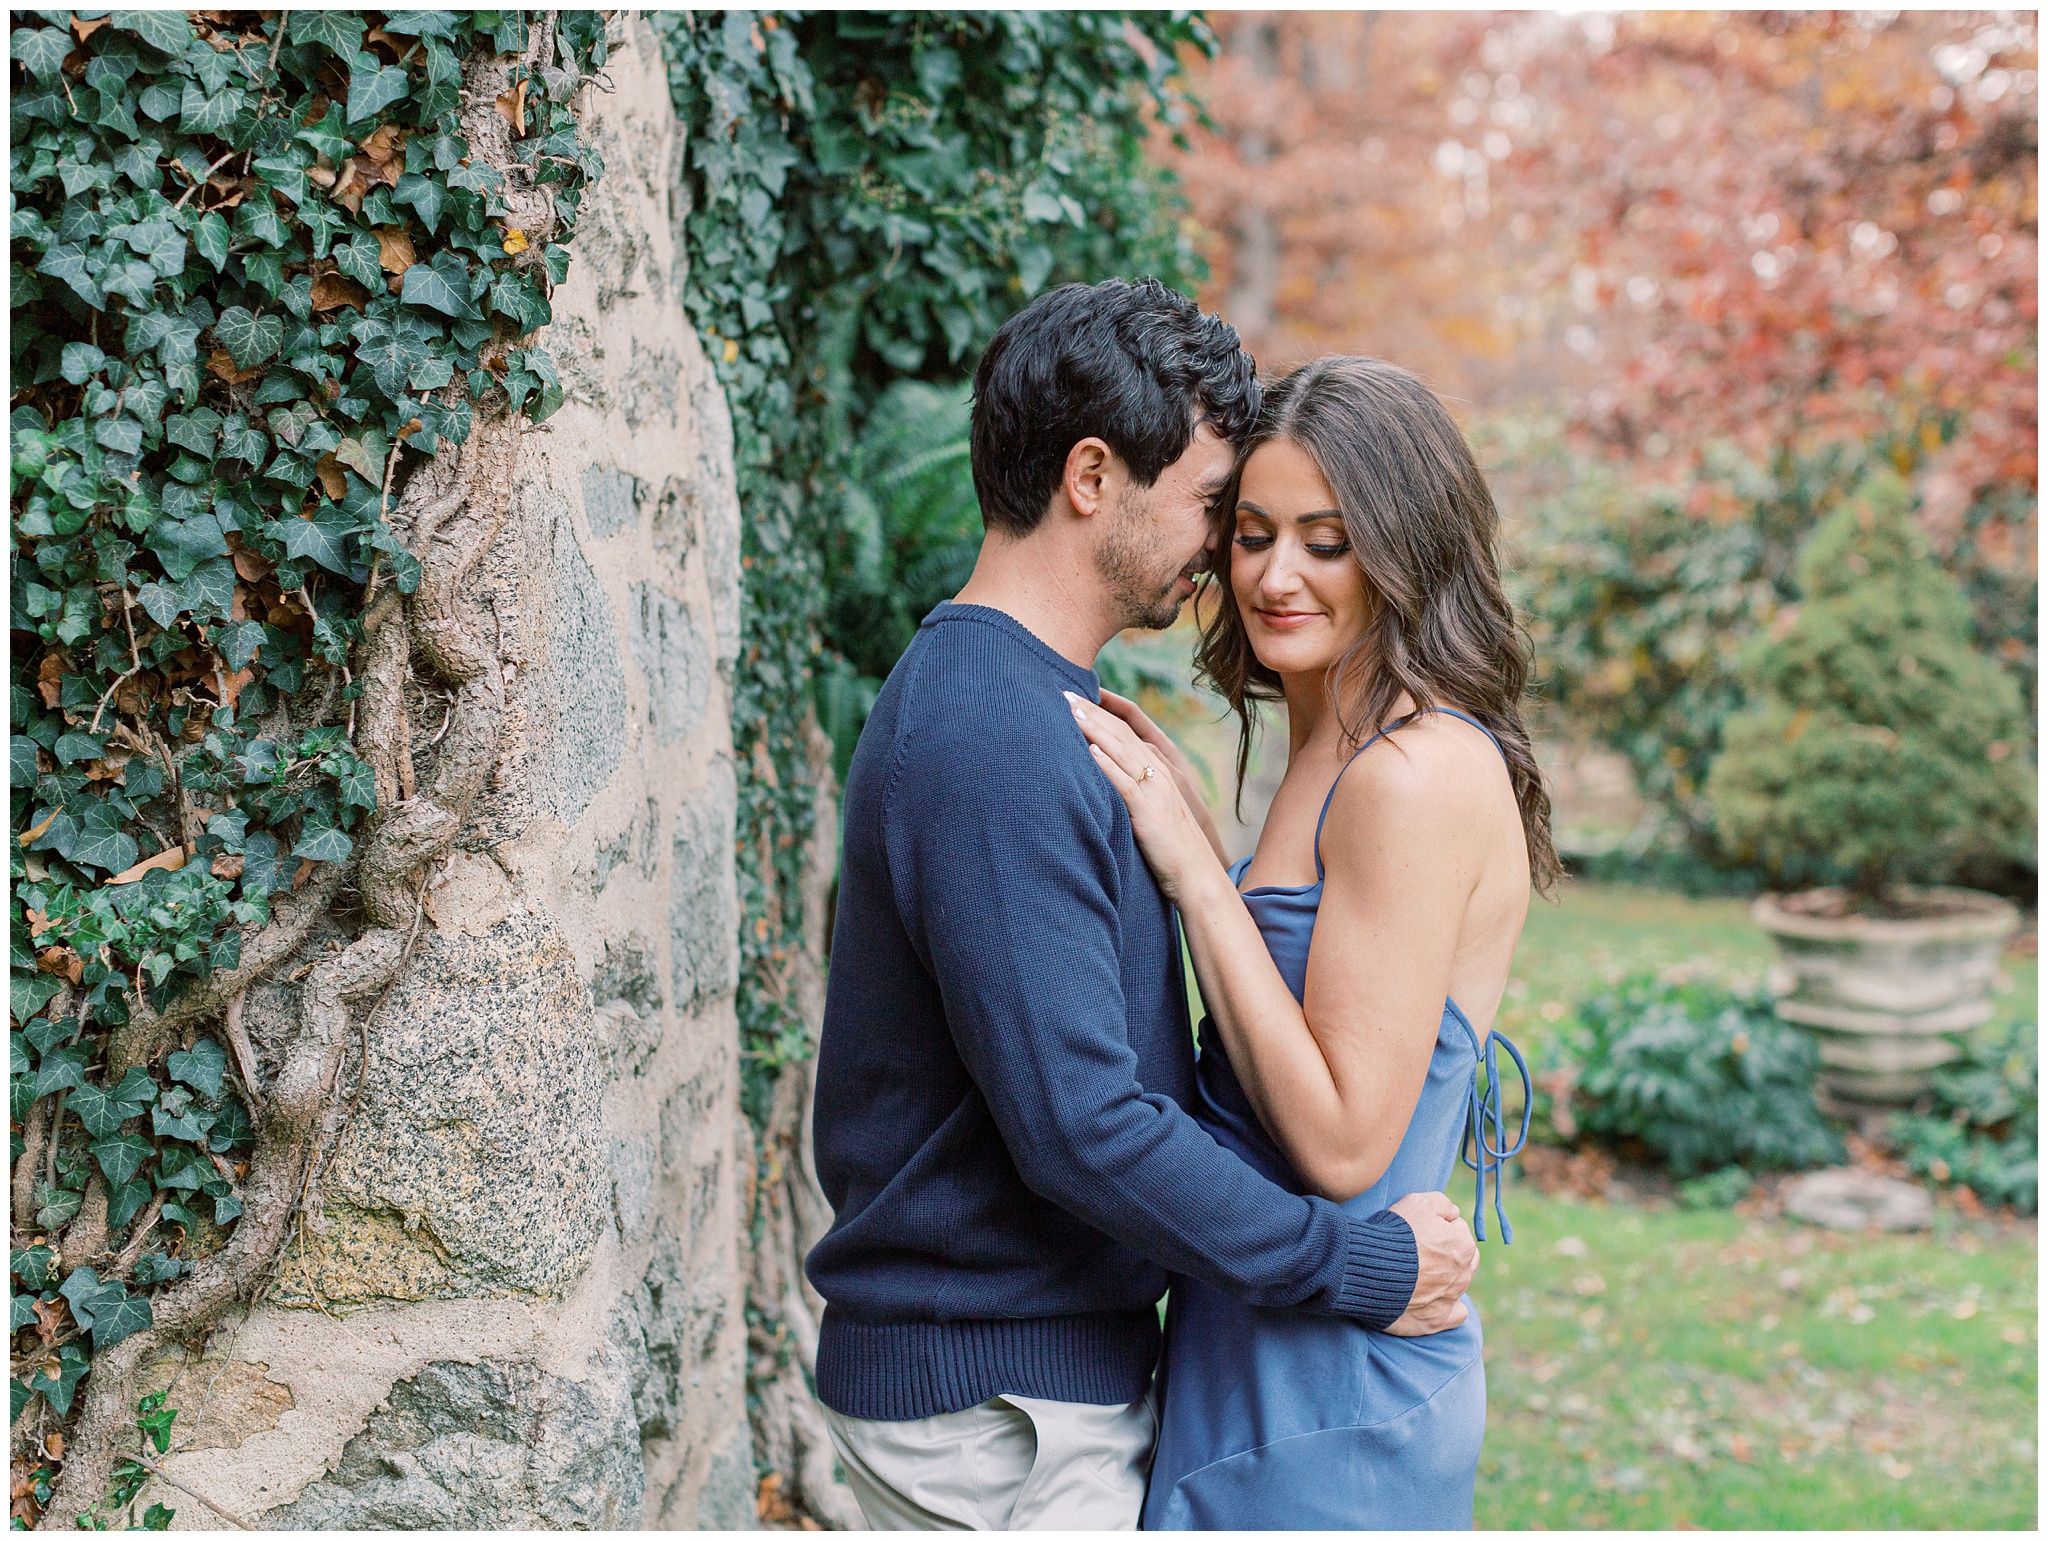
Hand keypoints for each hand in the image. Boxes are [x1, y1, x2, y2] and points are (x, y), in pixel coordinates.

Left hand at [1067, 692, 1227, 901]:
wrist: (1200, 878)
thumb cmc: (1175, 852)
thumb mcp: (1158, 815)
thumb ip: (1140, 795)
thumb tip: (1111, 782)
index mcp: (1162, 773)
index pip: (1130, 732)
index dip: (1105, 712)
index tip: (1080, 698)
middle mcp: (1160, 776)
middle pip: (1123, 735)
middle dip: (1094, 712)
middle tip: (1065, 693)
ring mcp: (1156, 793)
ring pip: (1122, 753)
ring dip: (1095, 730)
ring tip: (1071, 711)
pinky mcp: (1149, 814)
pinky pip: (1125, 785)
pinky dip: (1107, 767)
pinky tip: (1089, 752)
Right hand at [1380, 1191, 1477, 1335]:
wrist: (1372, 1267)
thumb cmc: (1395, 1233)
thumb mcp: (1419, 1201)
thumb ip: (1443, 1203)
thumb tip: (1454, 1213)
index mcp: (1463, 1245)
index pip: (1457, 1229)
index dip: (1437, 1226)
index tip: (1419, 1229)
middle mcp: (1462, 1274)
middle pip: (1463, 1258)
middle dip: (1448, 1252)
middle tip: (1420, 1249)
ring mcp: (1450, 1298)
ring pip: (1458, 1284)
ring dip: (1444, 1277)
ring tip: (1417, 1273)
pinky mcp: (1436, 1319)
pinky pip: (1456, 1315)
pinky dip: (1450, 1308)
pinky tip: (1436, 1301)